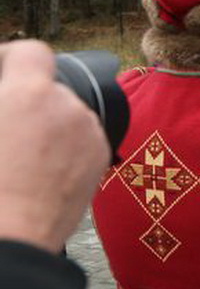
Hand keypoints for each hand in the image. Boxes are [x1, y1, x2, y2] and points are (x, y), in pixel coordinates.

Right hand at [0, 41, 109, 252]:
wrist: (13, 237)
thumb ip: (2, 101)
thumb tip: (6, 102)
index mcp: (29, 94)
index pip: (31, 51)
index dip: (12, 57)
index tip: (2, 71)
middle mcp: (68, 106)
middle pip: (49, 86)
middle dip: (27, 100)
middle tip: (7, 126)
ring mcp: (89, 131)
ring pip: (67, 112)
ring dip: (49, 122)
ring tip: (22, 153)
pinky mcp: (101, 156)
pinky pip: (82, 136)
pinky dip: (66, 143)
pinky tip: (43, 168)